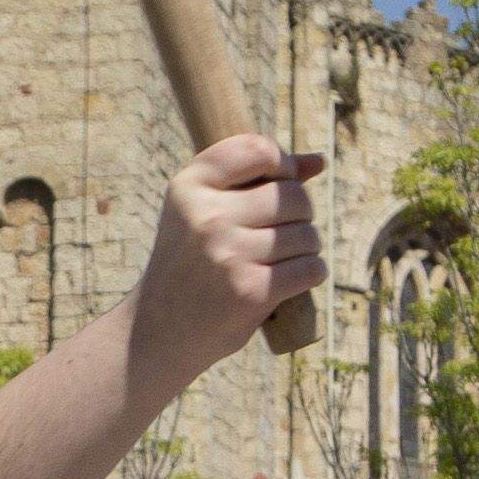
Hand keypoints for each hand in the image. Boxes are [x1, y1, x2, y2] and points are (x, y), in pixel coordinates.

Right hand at [123, 136, 327, 388]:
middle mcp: (207, 216)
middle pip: (292, 195)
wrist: (159, 329)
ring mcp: (228, 254)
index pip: (257, 149)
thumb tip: (319, 161)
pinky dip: (312, 274)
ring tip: (284, 259)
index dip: (283, 164)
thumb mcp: (202, 211)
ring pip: (307, 235)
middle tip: (284, 232)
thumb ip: (256, 181)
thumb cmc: (191, 264)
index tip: (283, 182)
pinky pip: (310, 269)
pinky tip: (292, 279)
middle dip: (301, 213)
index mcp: (190, 185)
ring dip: (307, 247)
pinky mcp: (250, 290)